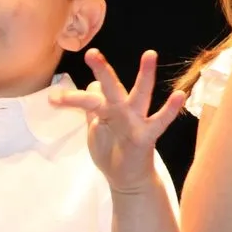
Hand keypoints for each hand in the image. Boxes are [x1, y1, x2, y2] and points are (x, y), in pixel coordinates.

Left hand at [50, 48, 184, 192]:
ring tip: (149, 55)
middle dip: (102, 70)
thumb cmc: (111, 150)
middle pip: (111, 87)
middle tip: (91, 53)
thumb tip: (90, 84)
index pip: (90, 95)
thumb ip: (92, 107)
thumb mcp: (96, 127)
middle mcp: (121, 110)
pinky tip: (179, 95)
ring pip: (139, 96)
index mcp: (107, 109)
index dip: (71, 97)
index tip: (52, 99)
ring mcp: (135, 121)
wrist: (127, 179)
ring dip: (145, 76)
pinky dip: (169, 109)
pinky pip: (159, 121)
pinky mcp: (146, 136)